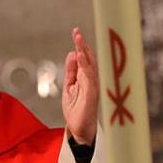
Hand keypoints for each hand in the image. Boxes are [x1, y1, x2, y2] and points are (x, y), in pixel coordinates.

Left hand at [62, 27, 98, 144]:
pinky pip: (89, 77)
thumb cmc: (77, 110)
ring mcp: (93, 87)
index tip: (76, 32)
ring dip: (84, 52)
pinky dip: (85, 66)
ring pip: (90, 65)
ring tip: (78, 40)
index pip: (84, 58)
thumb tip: (71, 54)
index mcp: (86, 78)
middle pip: (89, 59)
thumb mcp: (69, 87)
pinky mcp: (92, 95)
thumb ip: (71, 72)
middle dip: (83, 45)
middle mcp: (91, 81)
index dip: (80, 45)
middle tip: (76, 32)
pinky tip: (79, 57)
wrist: (79, 130)